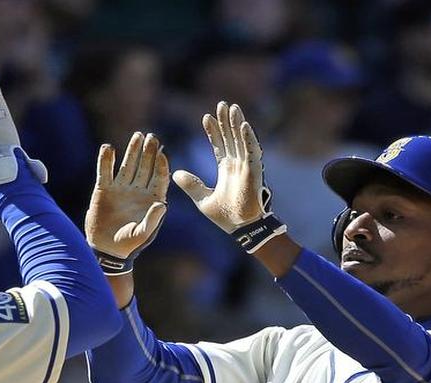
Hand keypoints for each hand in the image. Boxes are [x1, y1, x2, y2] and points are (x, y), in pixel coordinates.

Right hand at [84, 132, 168, 273]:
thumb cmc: (128, 244)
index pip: (159, 178)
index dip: (161, 166)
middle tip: (152, 137)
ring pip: (127, 165)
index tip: (162, 154)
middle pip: (145, 167)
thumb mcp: (142, 234)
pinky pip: (105, 171)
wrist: (106, 248)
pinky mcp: (104, 189)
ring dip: (132, 151)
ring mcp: (121, 188)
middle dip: (148, 152)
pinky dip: (106, 160)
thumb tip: (162, 204)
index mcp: (152, 199)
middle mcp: (138, 190)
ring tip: (137, 135)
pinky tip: (108, 148)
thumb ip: (152, 220)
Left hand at [174, 101, 266, 232]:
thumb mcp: (202, 199)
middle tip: (221, 104)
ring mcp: (247, 166)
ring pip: (241, 140)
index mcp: (226, 170)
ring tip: (232, 107)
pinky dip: (248, 137)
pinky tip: (243, 124)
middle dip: (225, 121)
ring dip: (237, 123)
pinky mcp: (254, 171)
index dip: (213, 131)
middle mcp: (237, 165)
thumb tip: (176, 173)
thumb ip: (191, 185)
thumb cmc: (226, 217)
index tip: (205, 117)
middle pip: (230, 138)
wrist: (241, 229)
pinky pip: (252, 150)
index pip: (219, 145)